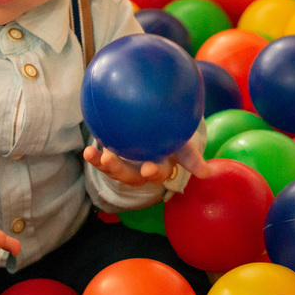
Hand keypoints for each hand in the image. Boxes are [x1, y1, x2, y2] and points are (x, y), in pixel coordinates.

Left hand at [82, 138, 210, 186]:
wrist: (153, 118)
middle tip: (111, 161)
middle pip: (132, 176)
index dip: (154, 171)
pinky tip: (87, 151)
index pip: (159, 171)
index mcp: (160, 164)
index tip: (148, 168)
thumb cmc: (172, 130)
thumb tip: (207, 174)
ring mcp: (125, 163)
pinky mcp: (111, 156)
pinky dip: (93, 158)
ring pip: (115, 171)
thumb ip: (191, 155)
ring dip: (105, 165)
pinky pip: (101, 160)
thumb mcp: (182, 138)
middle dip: (122, 171)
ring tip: (95, 155)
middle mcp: (141, 168)